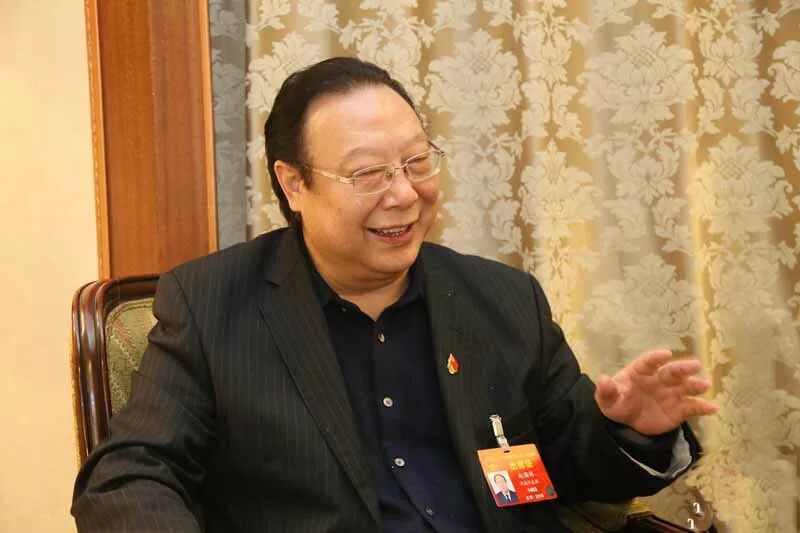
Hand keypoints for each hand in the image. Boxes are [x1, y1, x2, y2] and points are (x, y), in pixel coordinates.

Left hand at [594, 348, 716, 435]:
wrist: (629, 423)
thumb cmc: (618, 403)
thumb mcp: (607, 400)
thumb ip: (606, 390)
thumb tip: (602, 379)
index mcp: (640, 372)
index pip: (648, 362)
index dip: (656, 358)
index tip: (665, 353)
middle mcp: (659, 379)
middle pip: (672, 371)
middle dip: (683, 368)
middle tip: (695, 365)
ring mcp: (672, 393)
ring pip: (686, 386)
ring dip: (695, 385)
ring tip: (705, 385)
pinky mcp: (680, 409)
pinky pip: (693, 407)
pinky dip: (703, 407)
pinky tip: (712, 408)